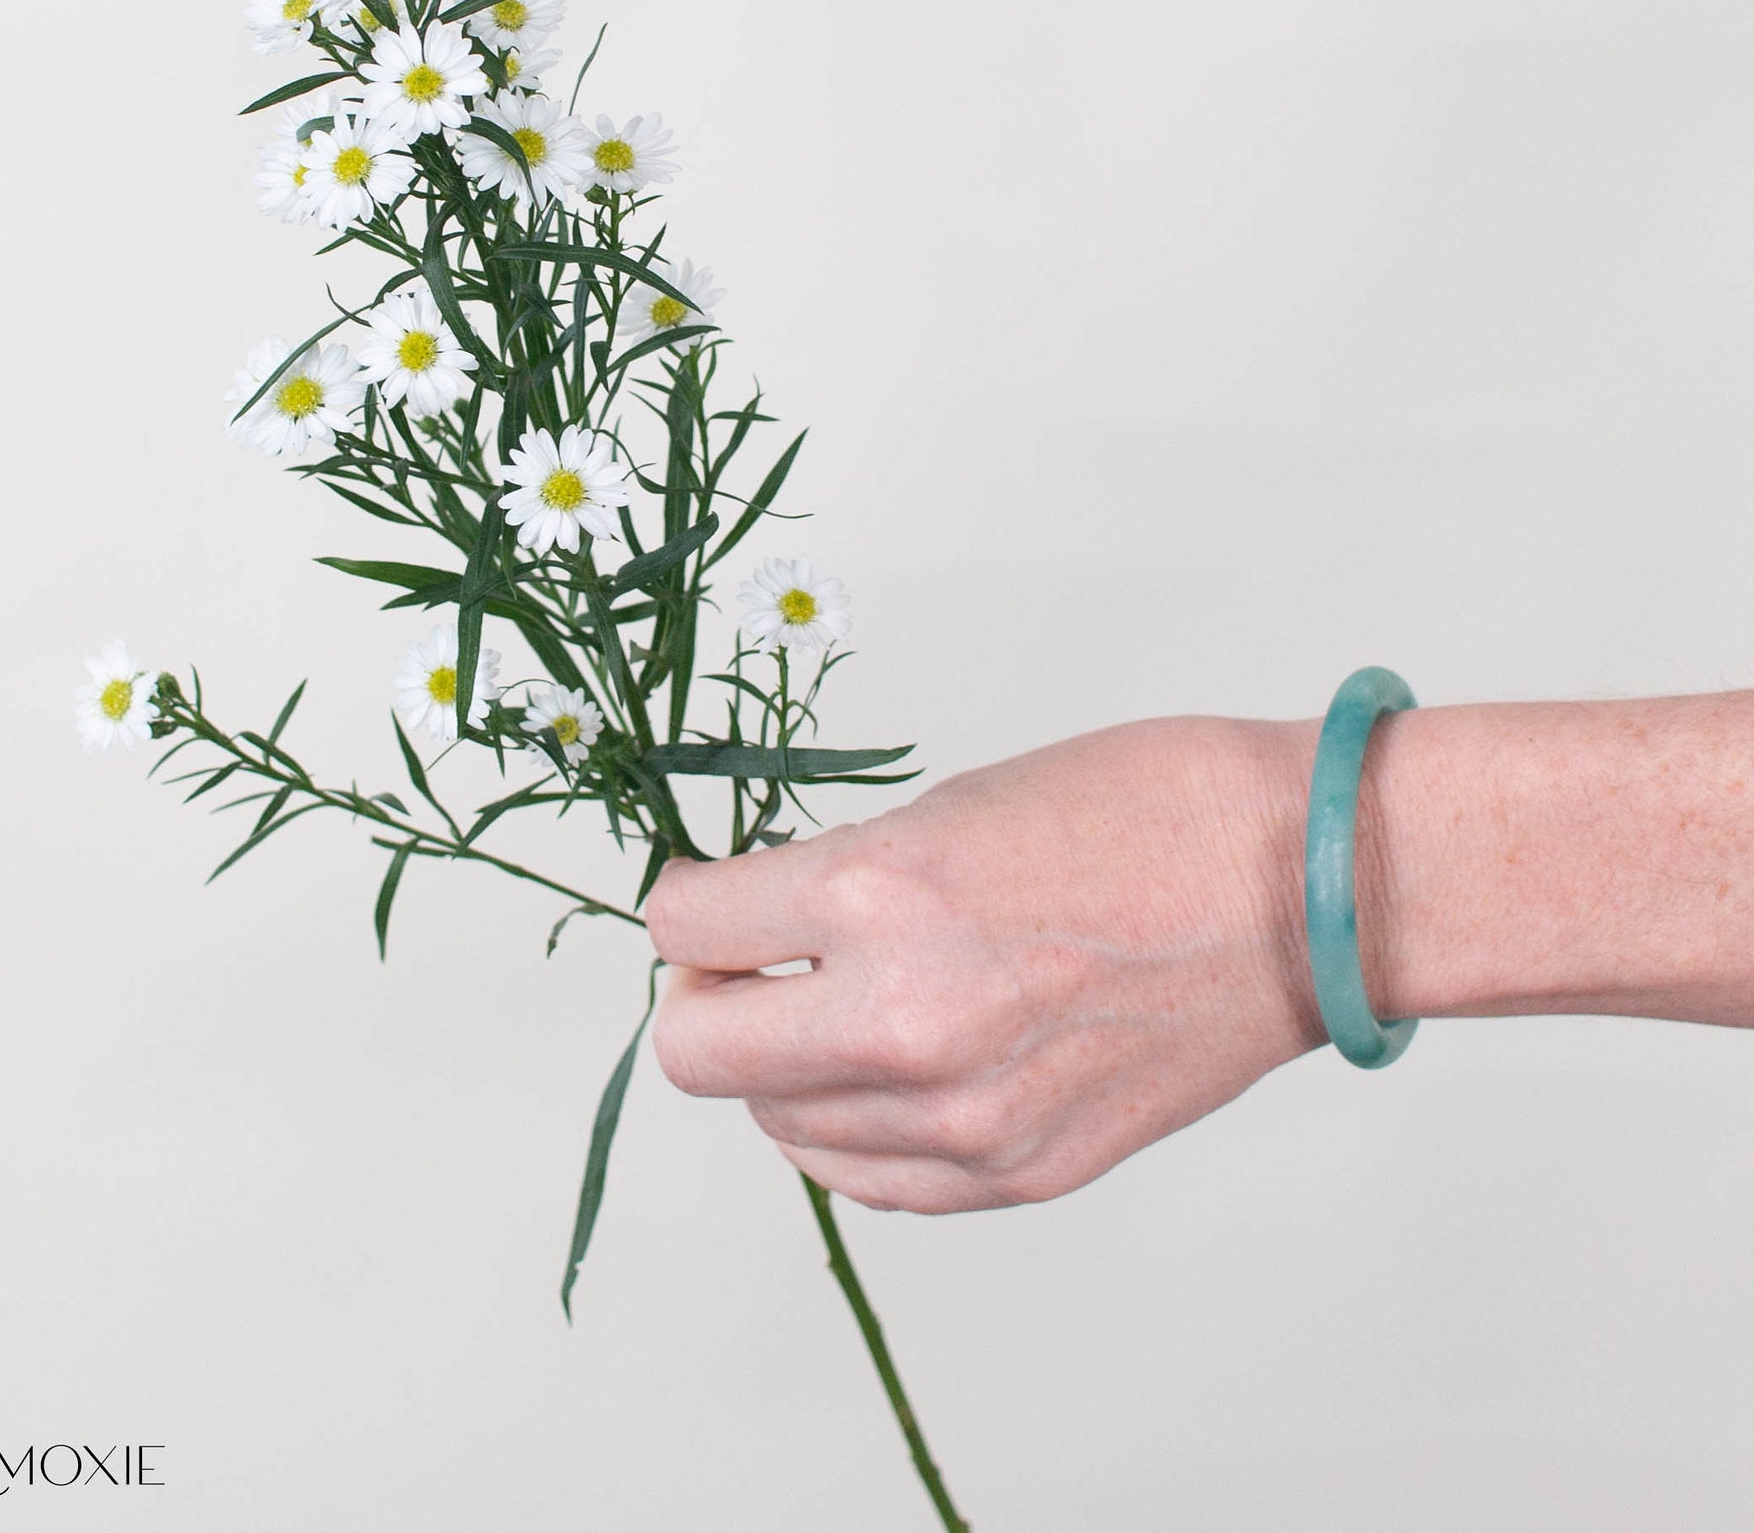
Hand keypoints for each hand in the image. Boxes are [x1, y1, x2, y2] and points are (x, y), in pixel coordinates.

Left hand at [646, 716, 1323, 1213]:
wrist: (1301, 894)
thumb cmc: (1144, 811)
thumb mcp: (952, 804)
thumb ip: (838, 879)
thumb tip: (757, 923)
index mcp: (878, 898)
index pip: (685, 925)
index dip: (688, 902)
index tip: (711, 895)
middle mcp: (902, 1023)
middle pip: (697, 1053)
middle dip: (702, 998)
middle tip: (743, 963)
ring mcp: (962, 1119)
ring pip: (777, 1124)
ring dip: (780, 1065)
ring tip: (835, 1010)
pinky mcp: (1018, 1175)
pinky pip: (868, 1180)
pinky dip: (847, 1130)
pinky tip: (883, 1076)